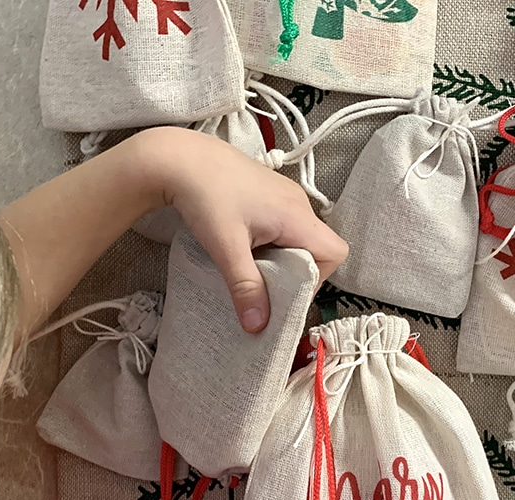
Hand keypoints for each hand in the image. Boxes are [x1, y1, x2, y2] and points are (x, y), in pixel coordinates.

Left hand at [136, 126, 347, 332]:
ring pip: (299, 239)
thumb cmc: (205, 197)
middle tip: (265, 285)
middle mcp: (298, 203)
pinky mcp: (269, 195)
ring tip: (250, 266)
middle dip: (295, 274)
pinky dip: (271, 245)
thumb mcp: (226, 248)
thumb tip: (258, 326)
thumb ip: (245, 287)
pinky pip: (284, 228)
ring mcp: (284, 196)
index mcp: (296, 215)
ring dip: (280, 260)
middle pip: (317, 249)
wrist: (180, 158)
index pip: (334, 253)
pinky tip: (243, 247)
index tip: (287, 291)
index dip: (317, 278)